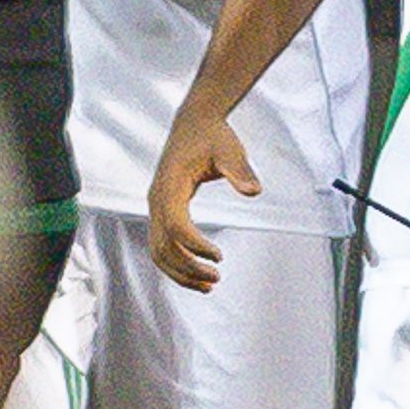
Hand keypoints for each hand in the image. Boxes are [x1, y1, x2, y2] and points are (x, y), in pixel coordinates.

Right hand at [148, 109, 255, 292]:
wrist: (195, 123)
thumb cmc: (213, 136)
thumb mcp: (230, 151)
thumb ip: (240, 171)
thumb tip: (253, 191)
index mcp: (169, 186)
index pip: (175, 225)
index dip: (194, 245)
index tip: (218, 256)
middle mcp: (156, 199)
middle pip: (162, 245)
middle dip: (187, 267)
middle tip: (217, 278)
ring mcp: (156, 206)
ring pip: (158, 250)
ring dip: (180, 272)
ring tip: (209, 285)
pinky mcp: (162, 210)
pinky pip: (162, 244)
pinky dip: (176, 263)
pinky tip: (198, 273)